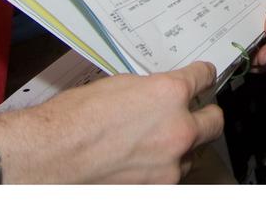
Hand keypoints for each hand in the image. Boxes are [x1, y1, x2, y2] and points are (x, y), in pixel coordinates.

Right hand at [0, 61, 222, 182]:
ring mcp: (171, 163)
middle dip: (206, 114)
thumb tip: (163, 95)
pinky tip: (143, 161)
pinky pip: (174, 175)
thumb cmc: (73, 120)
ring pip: (195, 152)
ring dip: (183, 146)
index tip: (203, 79)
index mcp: (169, 94)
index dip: (202, 77)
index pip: (204, 78)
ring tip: (156, 142)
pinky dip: (164, 168)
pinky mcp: (159, 188)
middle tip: (196, 112)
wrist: (50, 157)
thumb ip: (151, 90)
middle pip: (215, 120)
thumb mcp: (119, 86)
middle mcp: (178, 128)